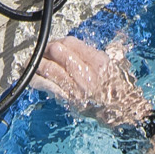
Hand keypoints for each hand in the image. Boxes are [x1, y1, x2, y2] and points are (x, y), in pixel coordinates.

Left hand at [32, 36, 150, 126]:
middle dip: (46, 50)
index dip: (59, 41)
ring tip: (28, 63)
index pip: (71, 43)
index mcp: (97, 60)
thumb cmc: (123, 89)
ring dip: (37, 64)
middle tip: (41, 51)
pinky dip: (38, 81)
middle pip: (58, 52)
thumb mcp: (119, 65)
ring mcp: (77, 86)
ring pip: (50, 68)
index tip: (55, 44)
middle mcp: (85, 71)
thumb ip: (107, 53)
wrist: (126, 112)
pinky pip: (50, 87)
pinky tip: (31, 79)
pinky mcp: (70, 100)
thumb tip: (99, 47)